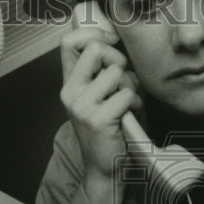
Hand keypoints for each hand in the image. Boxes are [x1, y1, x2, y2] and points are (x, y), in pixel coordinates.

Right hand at [59, 27, 141, 184]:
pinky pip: (126, 94)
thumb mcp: (103, 94)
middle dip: (118, 59)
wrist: (106, 169)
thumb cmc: (111, 129)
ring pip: (116, 72)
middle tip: (123, 81)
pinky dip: (135, 103)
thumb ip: (104, 69)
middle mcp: (70, 92)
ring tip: (127, 103)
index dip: (93, 34)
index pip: (69, 41)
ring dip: (131, 86)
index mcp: (70, 83)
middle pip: (95, 49)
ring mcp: (81, 106)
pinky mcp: (97, 120)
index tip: (111, 43)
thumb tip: (117, 40)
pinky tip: (129, 115)